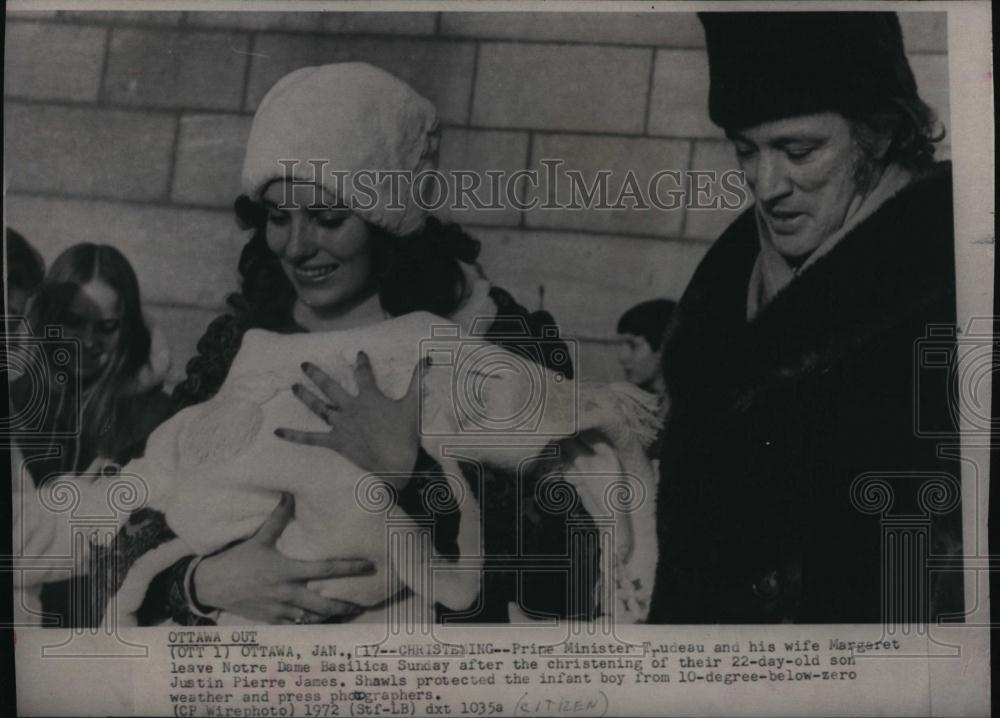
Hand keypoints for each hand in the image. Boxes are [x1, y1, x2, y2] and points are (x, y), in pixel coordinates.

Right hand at [193, 493, 373, 623]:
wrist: (211, 585)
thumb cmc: (237, 559)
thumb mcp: (259, 538)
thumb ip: (277, 517)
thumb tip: (289, 493)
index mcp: (288, 570)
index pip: (326, 569)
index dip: (350, 568)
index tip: (369, 566)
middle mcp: (288, 593)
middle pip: (325, 604)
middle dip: (346, 606)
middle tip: (361, 604)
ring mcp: (280, 610)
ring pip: (313, 618)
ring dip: (330, 617)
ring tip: (345, 614)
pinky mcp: (271, 620)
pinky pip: (296, 626)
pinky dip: (309, 624)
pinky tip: (319, 621)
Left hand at [275, 351, 426, 480]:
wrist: (395, 464)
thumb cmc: (405, 435)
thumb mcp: (413, 405)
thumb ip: (417, 379)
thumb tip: (427, 358)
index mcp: (369, 397)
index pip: (363, 374)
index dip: (362, 362)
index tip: (359, 353)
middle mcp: (351, 407)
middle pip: (330, 387)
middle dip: (317, 374)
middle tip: (303, 364)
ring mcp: (340, 425)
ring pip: (319, 407)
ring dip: (305, 396)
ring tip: (293, 385)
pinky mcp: (335, 442)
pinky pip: (310, 438)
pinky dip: (294, 435)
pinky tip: (277, 431)